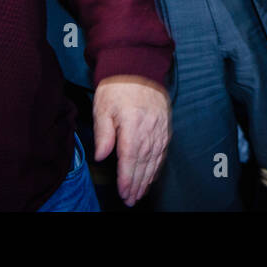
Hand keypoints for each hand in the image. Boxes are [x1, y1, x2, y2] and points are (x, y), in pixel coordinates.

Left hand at [93, 75, 170, 206]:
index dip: (127, 178)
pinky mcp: (165, 125)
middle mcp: (149, 127)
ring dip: (147, 178)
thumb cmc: (117, 87)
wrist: (139, 66)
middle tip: (131, 200)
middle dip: (137, 183)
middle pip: (144, 162)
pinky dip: (157, 165)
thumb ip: (103, 133)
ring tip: (140, 193)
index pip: (130, 157)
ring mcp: (160, 126)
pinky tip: (152, 175)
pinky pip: (163, 150)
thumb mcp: (102, 108)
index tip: (123, 192)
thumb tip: (101, 156)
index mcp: (133, 123)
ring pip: (155, 158)